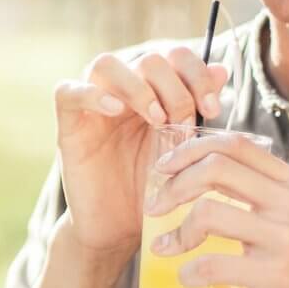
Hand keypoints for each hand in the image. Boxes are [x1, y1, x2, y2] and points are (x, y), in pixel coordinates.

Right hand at [53, 46, 230, 260]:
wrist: (121, 230)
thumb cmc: (153, 191)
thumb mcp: (183, 150)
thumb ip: (198, 110)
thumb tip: (221, 70)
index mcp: (153, 93)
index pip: (174, 57)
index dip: (197, 74)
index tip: (213, 109)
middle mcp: (122, 93)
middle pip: (146, 59)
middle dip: (174, 86)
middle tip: (184, 120)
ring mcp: (93, 108)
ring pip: (105, 65)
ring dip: (137, 86)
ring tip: (156, 118)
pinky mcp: (69, 127)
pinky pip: (67, 92)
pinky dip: (91, 94)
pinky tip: (115, 110)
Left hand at [143, 132, 288, 287]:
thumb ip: (261, 195)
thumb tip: (204, 175)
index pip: (234, 145)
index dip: (190, 150)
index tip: (164, 168)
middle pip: (216, 168)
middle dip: (174, 185)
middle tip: (155, 207)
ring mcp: (286, 238)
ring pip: (209, 213)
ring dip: (177, 232)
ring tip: (165, 248)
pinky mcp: (277, 275)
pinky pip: (214, 265)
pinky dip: (190, 272)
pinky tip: (188, 279)